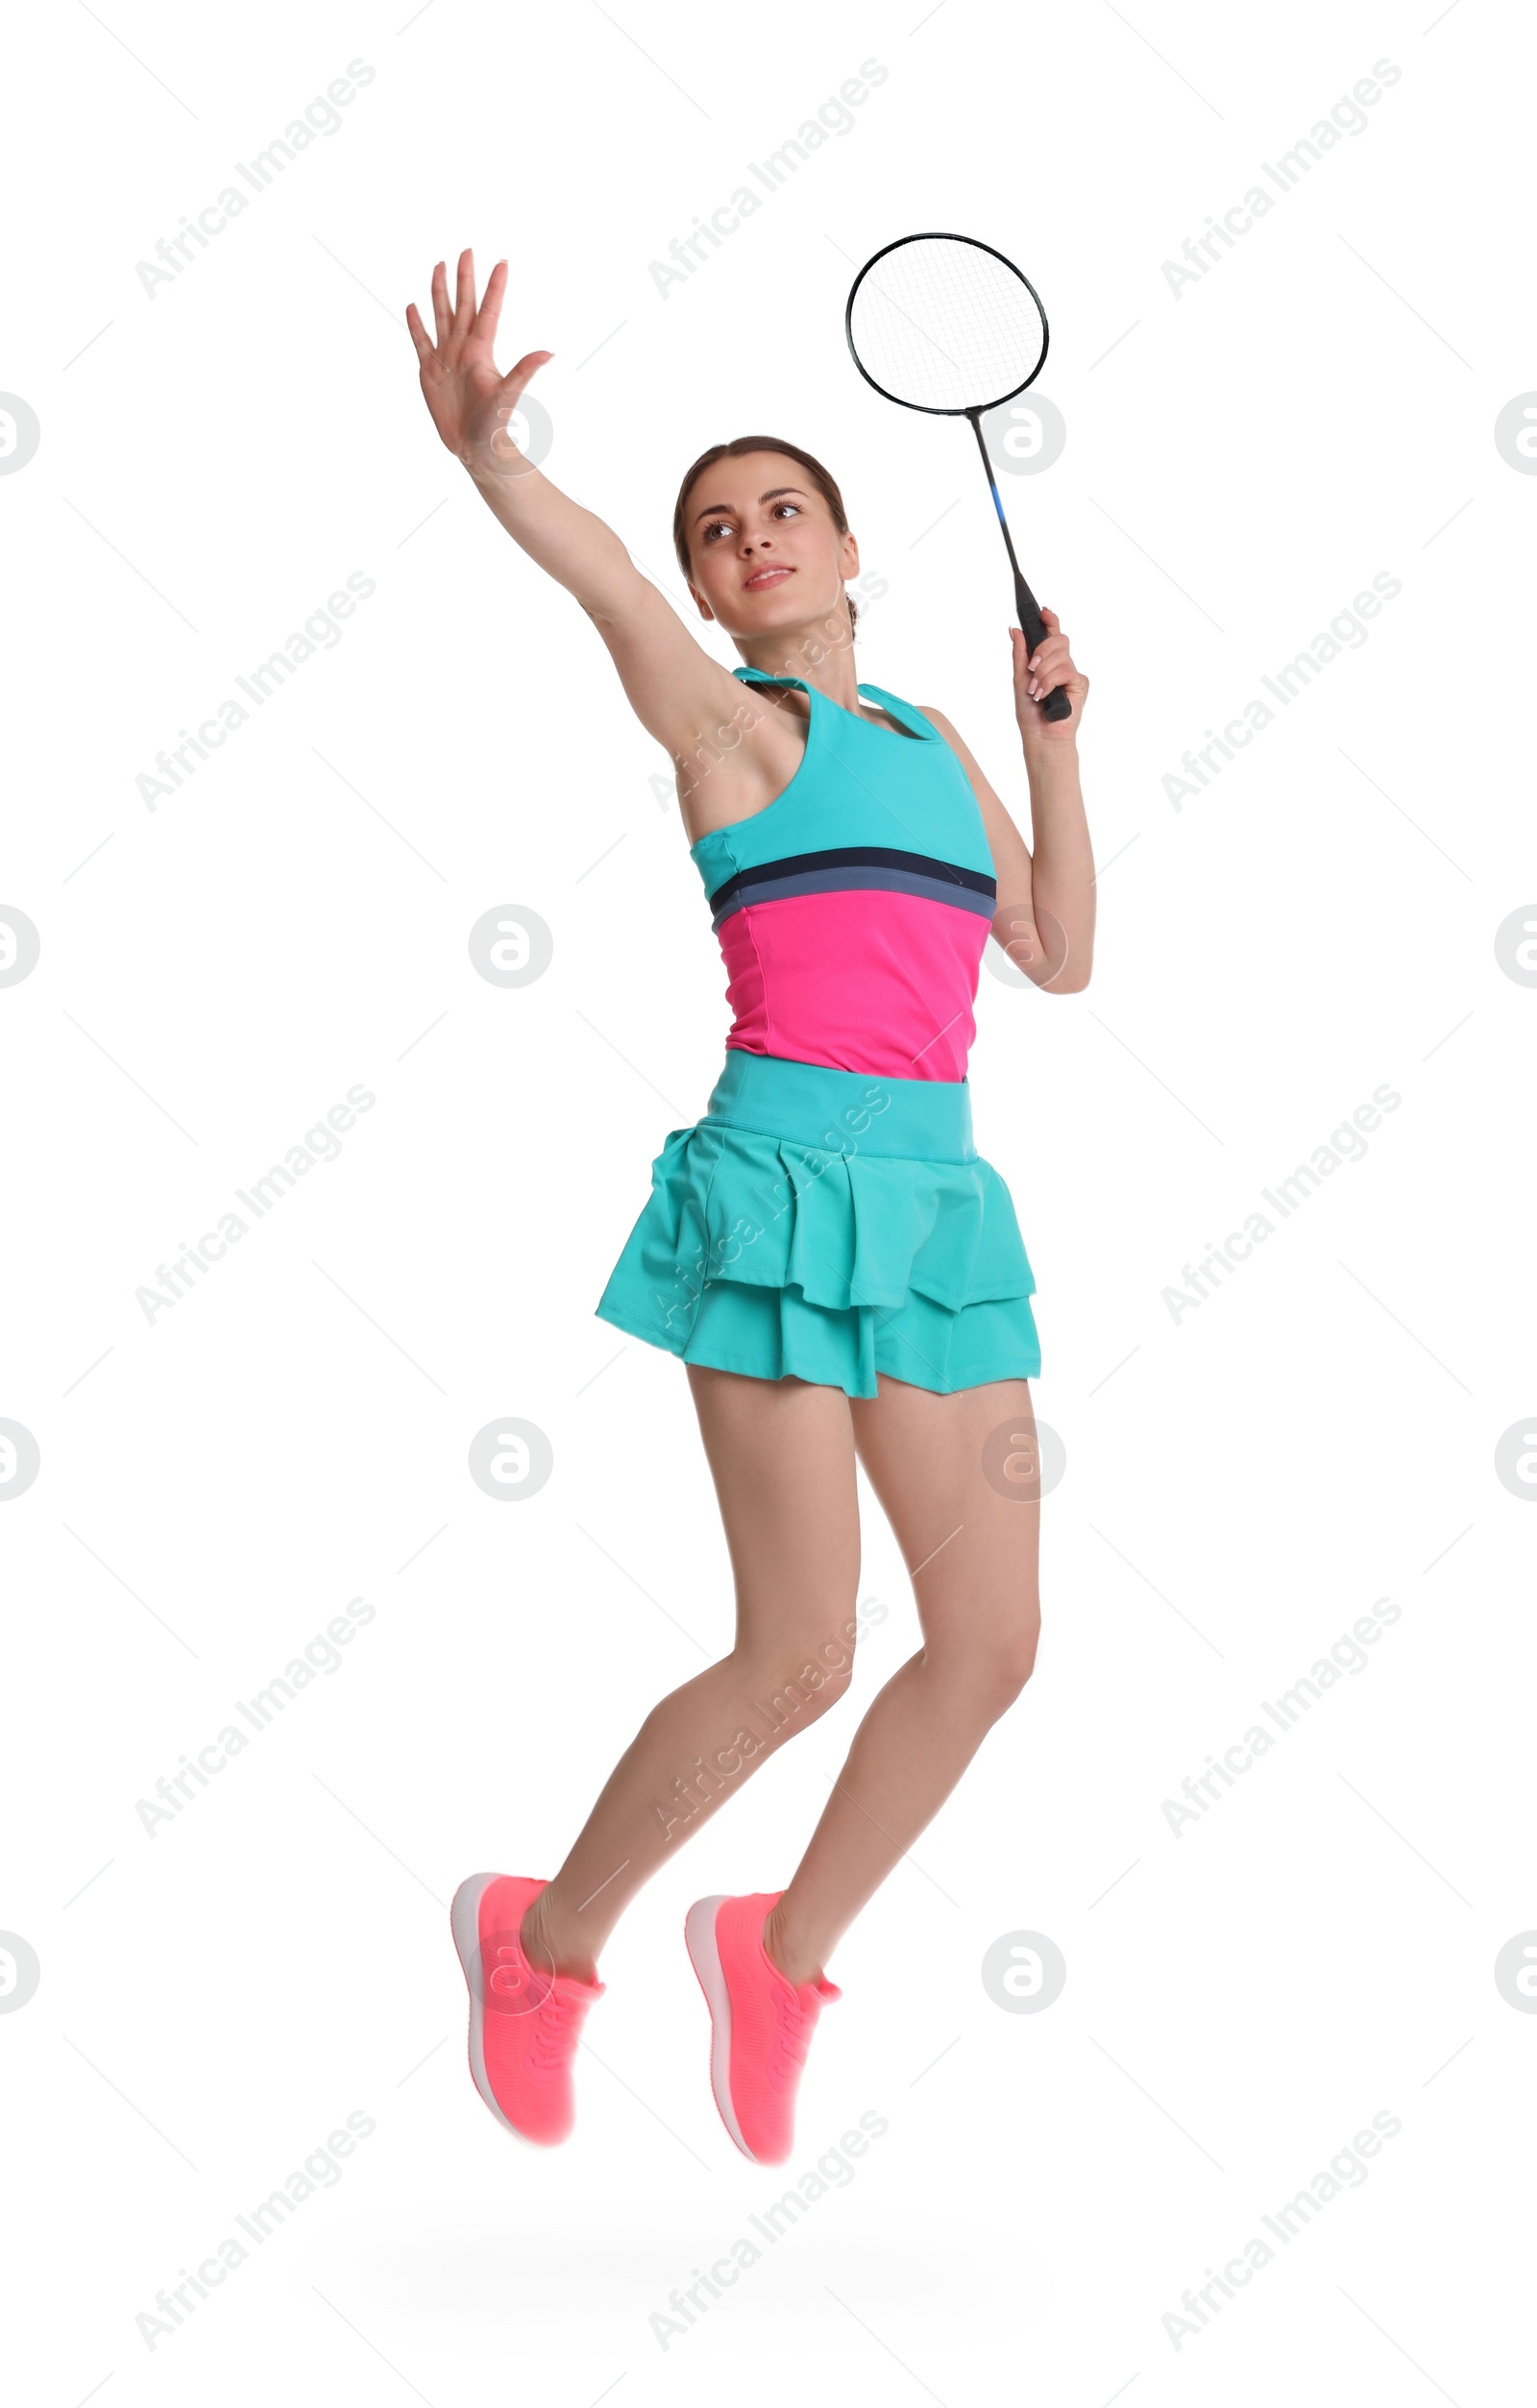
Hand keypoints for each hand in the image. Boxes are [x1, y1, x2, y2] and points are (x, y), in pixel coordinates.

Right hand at [405, 249, 550, 477]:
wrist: (475, 448)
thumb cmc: (495, 426)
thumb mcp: (508, 395)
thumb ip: (524, 372)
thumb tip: (548, 353)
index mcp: (481, 351)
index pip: (488, 311)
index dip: (494, 287)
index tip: (501, 262)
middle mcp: (463, 349)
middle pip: (463, 305)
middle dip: (464, 279)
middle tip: (466, 251)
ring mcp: (445, 359)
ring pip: (442, 316)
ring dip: (439, 292)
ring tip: (438, 266)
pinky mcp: (429, 372)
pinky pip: (421, 341)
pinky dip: (416, 324)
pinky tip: (413, 307)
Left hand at [1010, 609, 1087, 742]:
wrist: (1040, 736)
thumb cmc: (1030, 713)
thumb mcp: (1019, 679)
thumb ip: (1020, 654)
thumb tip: (1015, 630)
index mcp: (1048, 661)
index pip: (1052, 634)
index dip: (1050, 620)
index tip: (1043, 611)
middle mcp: (1062, 665)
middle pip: (1059, 639)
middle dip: (1042, 649)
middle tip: (1031, 667)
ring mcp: (1072, 674)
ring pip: (1061, 656)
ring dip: (1042, 673)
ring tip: (1035, 690)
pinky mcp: (1080, 684)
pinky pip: (1065, 671)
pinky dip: (1050, 682)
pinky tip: (1043, 695)